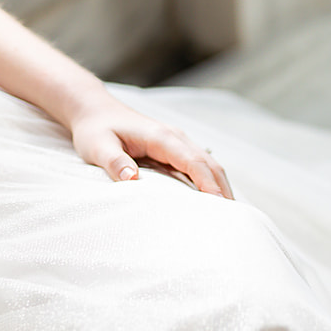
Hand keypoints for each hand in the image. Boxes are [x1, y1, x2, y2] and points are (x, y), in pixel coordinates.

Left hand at [66, 95, 233, 199]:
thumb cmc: (95, 130)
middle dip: (223, 189)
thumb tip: (132, 179)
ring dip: (221, 187)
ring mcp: (177, 143)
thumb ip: (114, 162)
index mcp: (161, 137)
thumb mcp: (98, 147)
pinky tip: (214, 202)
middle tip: (235, 219)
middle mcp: (175, 138)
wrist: (95, 111)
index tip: (219, 204)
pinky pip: (199, 166)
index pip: (193, 161)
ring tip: (231, 215)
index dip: (208, 183)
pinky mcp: (174, 150)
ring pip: (209, 165)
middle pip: (209, 164)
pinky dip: (211, 182)